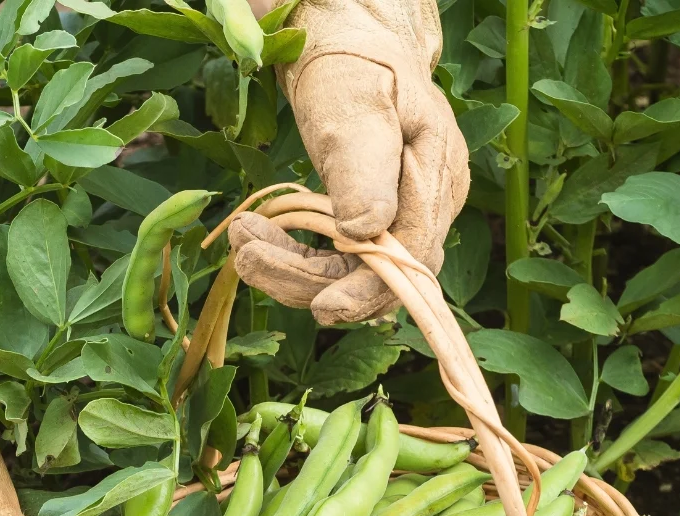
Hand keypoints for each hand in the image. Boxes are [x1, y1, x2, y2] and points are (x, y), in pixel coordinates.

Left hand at [232, 0, 468, 323]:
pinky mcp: (367, 223)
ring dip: (289, 270)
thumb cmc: (352, 63)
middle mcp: (426, 206)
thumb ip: (363, 164)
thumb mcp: (354, 102)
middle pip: (378, 276)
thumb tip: (365, 231)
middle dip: (308, 277)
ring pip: (348, 274)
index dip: (369, 289)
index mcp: (437, 175)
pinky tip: (254, 237)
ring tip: (242, 241)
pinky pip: (332, 259)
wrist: (343, 46)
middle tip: (246, 255)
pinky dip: (290, 257)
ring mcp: (398, 217)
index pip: (412, 256)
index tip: (321, 305)